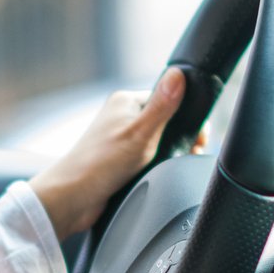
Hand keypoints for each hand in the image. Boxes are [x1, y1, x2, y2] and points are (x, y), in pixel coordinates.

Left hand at [28, 69, 191, 239]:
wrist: (73, 199)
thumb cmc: (100, 164)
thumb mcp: (140, 133)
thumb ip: (162, 105)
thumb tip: (178, 73)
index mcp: (126, 102)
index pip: (167, 98)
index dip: (186, 116)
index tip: (199, 135)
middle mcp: (122, 118)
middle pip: (164, 121)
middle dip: (180, 137)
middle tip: (191, 152)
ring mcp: (120, 140)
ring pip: (157, 142)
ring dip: (168, 153)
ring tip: (175, 163)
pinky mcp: (119, 161)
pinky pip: (147, 159)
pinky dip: (156, 166)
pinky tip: (159, 173)